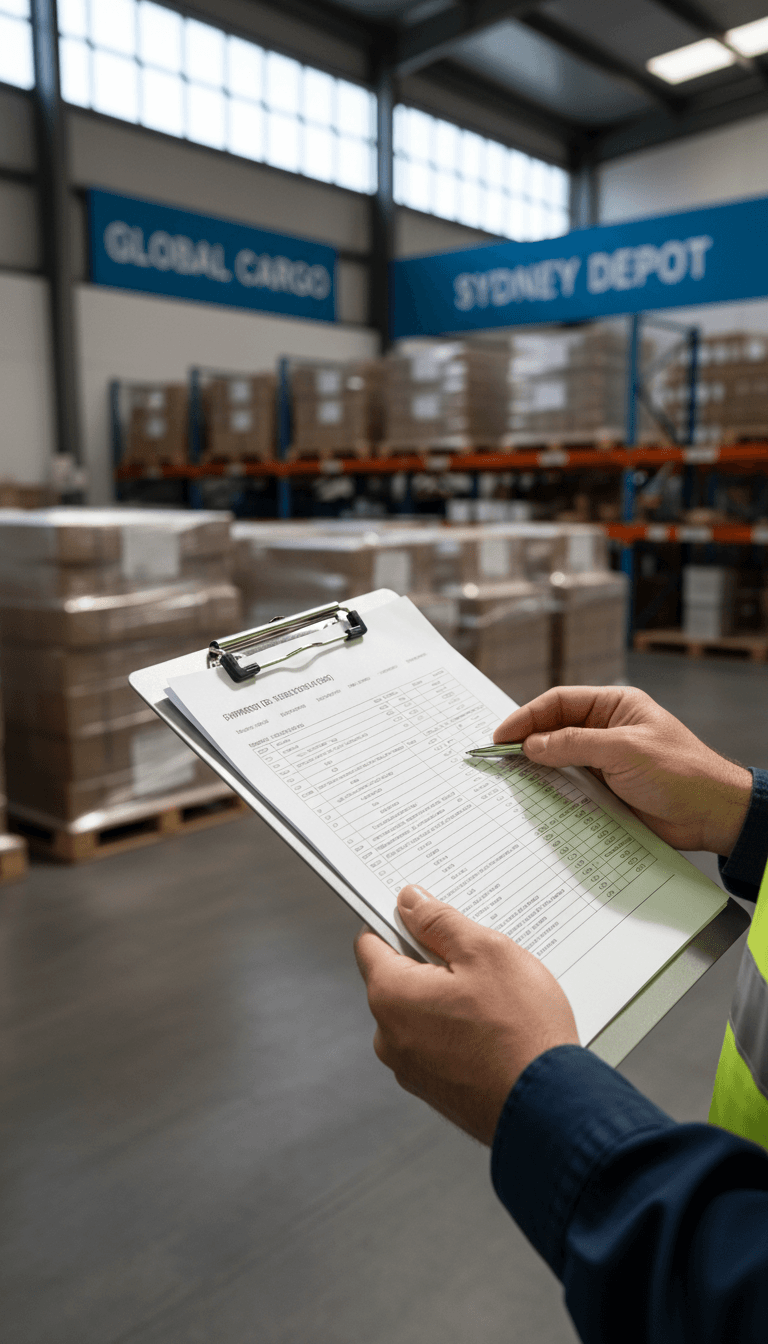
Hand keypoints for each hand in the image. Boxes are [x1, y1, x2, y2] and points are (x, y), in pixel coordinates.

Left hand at [354, 884, 578, 1145]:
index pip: (370, 942)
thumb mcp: (485, 952)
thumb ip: (440, 922)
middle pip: (397, 978)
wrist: (551, 1109)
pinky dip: (459, 1030)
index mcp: (391, 996)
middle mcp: (390, 1037)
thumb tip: (410, 902)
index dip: (397, 921)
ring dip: (449, 997)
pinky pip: (438, 1043)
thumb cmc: (520, 1032)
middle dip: (431, 961)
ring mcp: (411, 1069)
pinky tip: (496, 1028)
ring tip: (496, 998)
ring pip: (421, 1012)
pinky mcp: (436, 1090)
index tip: (423, 913)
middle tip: (477, 958)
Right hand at [494, 685, 751, 855]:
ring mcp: (605, 762)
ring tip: (511, 779)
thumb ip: (575, 744)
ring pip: (560, 761)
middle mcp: (607, 730)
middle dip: (527, 742)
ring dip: (538, 770)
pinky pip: (571, 788)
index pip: (561, 702)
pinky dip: (552, 793)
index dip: (527, 716)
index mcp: (615, 706)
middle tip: (499, 758)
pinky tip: (537, 799)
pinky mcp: (606, 791)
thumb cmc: (682, 771)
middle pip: (555, 730)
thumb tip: (533, 745)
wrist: (712, 814)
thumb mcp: (624, 750)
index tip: (502, 734)